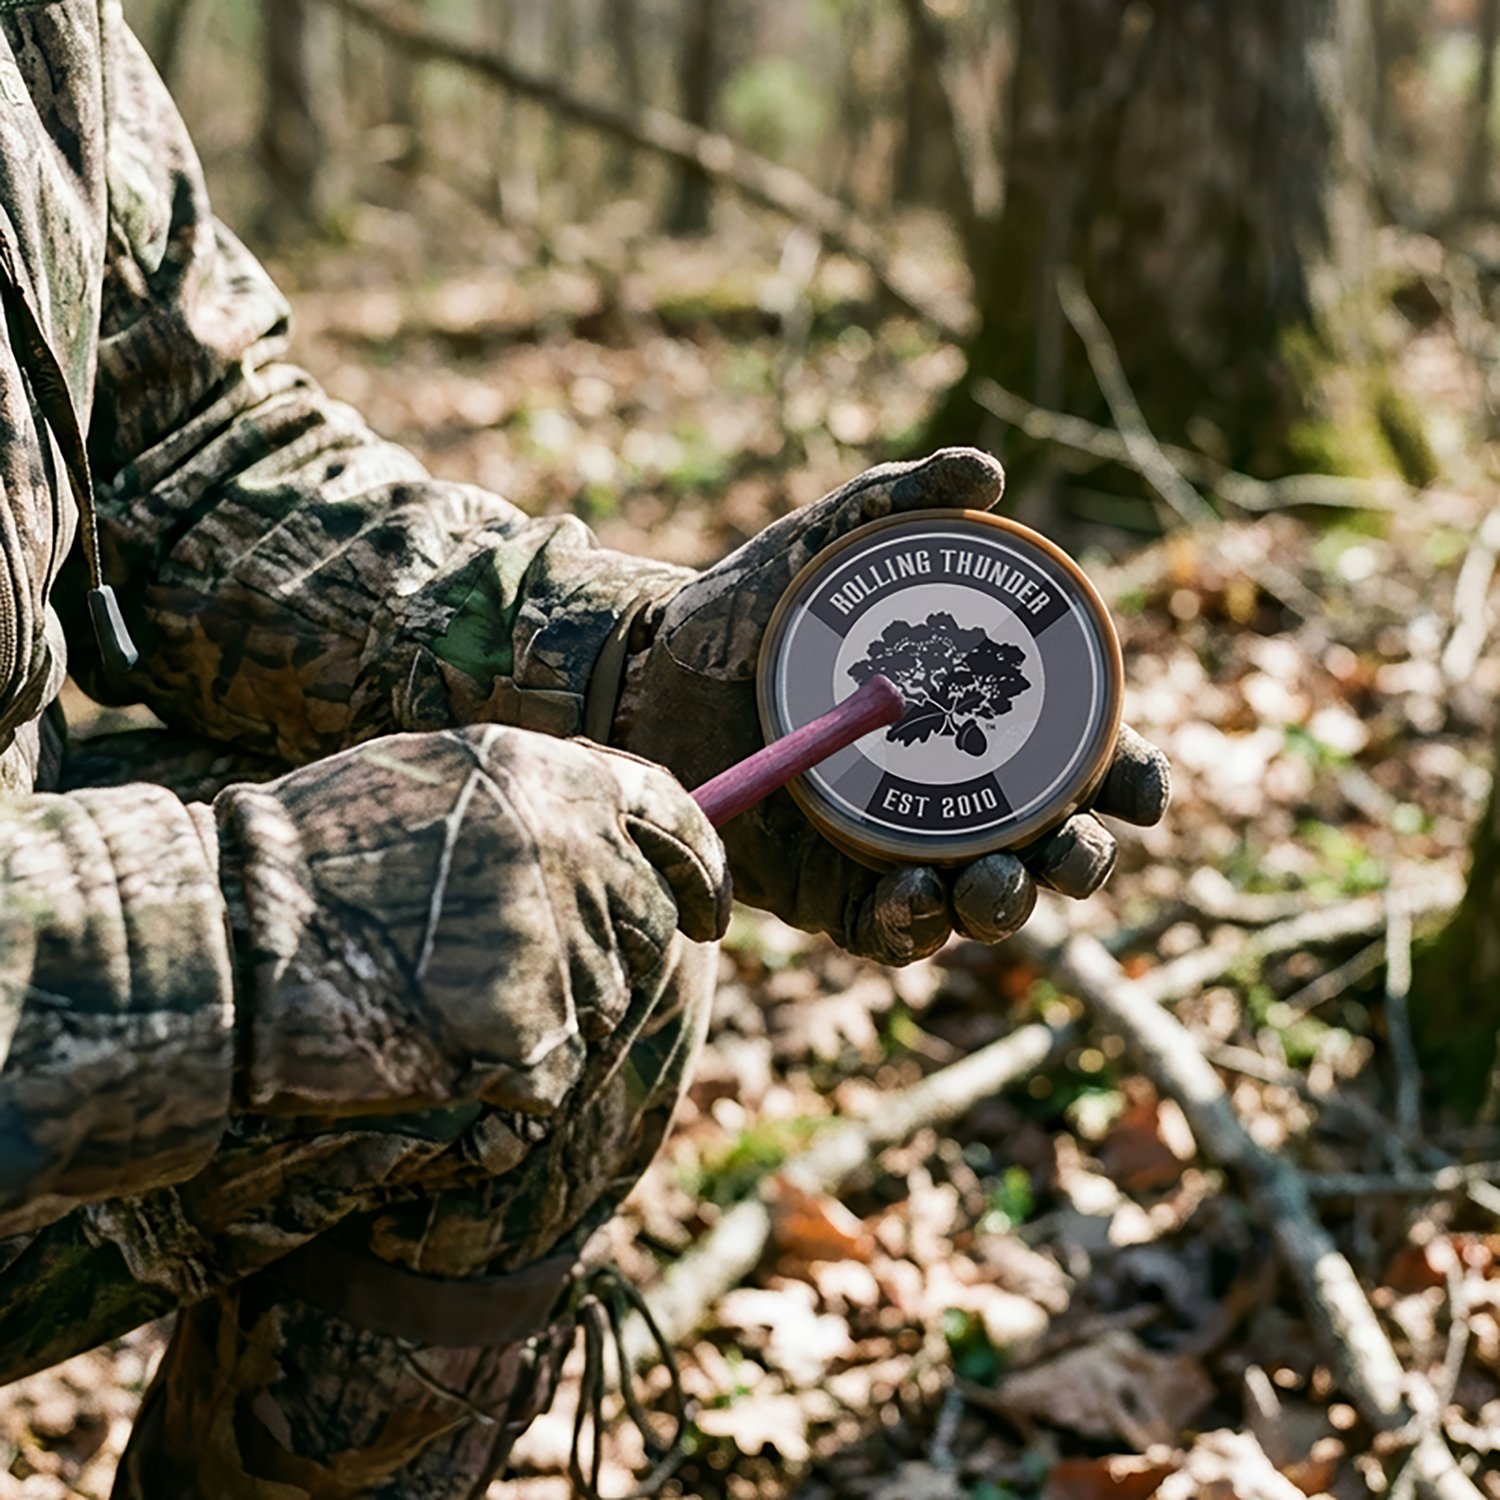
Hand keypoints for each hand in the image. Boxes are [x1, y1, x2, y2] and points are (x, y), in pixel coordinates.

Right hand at [214, 725, 729, 1116]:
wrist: (229, 935)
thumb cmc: (318, 853)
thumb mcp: (436, 780)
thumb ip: (542, 804)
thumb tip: (623, 845)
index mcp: (550, 776)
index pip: (675, 816)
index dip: (700, 866)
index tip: (707, 911)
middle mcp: (570, 851)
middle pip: (644, 920)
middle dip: (605, 948)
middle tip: (523, 964)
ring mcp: (555, 943)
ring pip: (602, 1000)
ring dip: (547, 1009)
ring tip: (442, 985)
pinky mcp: (530, 1034)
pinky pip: (552, 1069)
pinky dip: (506, 1071)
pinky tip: (431, 1035)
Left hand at [616, 448, 1168, 963]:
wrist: (651, 672)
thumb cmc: (754, 608)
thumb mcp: (826, 544)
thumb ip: (899, 499)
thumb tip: (986, 471)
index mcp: (978, 719)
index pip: (1082, 759)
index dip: (1130, 778)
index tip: (1140, 785)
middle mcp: (954, 793)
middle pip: (1052, 844)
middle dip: (1080, 857)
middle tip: (1074, 848)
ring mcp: (900, 849)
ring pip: (984, 900)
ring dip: (1009, 903)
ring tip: (994, 882)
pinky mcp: (836, 896)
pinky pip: (894, 931)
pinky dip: (917, 925)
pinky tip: (916, 896)